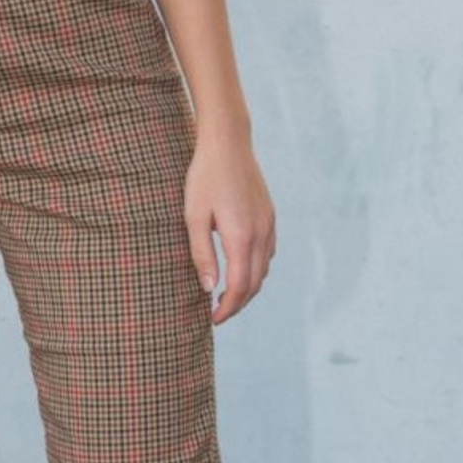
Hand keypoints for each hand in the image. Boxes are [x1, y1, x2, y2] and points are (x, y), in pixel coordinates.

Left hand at [184, 135, 275, 324]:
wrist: (227, 143)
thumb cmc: (203, 178)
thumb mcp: (193, 217)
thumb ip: (202, 255)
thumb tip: (209, 288)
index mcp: (241, 236)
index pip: (240, 286)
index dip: (228, 308)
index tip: (212, 319)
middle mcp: (261, 233)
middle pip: (255, 283)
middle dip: (238, 304)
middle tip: (217, 314)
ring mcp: (269, 224)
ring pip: (263, 269)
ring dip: (248, 288)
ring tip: (225, 295)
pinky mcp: (269, 216)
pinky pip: (267, 253)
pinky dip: (255, 269)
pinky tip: (239, 269)